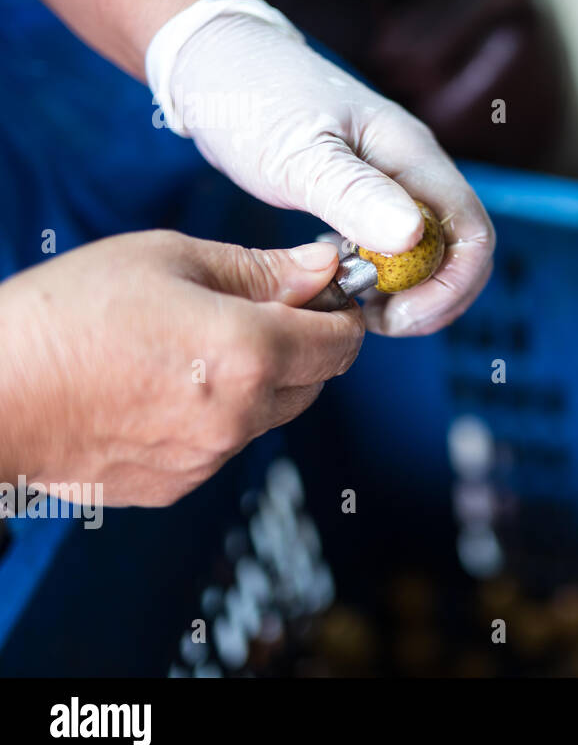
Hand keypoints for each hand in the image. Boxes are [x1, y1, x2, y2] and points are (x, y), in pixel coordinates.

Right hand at [0, 232, 363, 505]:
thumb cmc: (68, 315)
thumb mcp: (169, 259)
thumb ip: (260, 268)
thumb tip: (322, 266)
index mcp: (250, 354)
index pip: (342, 341)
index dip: (341, 312)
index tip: (325, 294)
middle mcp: (241, 416)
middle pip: (316, 381)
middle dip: (304, 344)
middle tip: (262, 310)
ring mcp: (209, 457)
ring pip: (270, 414)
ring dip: (260, 382)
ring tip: (196, 345)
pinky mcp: (177, 485)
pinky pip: (224, 444)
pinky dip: (217, 415)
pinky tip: (168, 384)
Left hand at [151, 4, 494, 335]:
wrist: (215, 60)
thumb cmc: (251, 94)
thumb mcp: (297, 151)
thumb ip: (352, 193)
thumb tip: (412, 238)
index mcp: (412, 155)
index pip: (470, 233)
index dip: (449, 286)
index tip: (396, 315)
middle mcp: (414, 170)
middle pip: (460, 251)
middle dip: (432, 298)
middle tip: (376, 323)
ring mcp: (391, 183)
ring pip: (430, 254)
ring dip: (406, 293)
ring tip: (354, 308)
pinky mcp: (364, 196)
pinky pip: (394, 248)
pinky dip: (378, 277)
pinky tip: (338, 283)